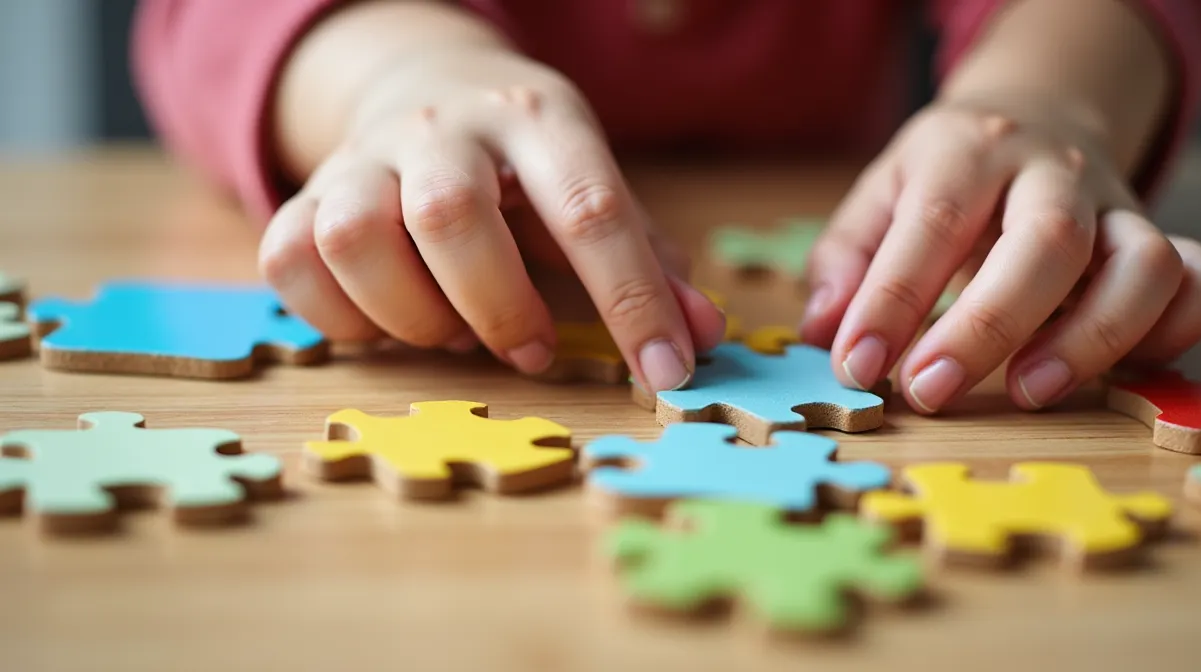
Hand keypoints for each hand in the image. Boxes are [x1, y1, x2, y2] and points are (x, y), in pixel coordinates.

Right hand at [257, 43, 722, 390]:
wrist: (423, 82)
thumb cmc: (527, 162)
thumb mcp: (596, 185)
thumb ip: (648, 260)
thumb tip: (702, 340)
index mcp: (538, 121)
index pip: (591, 209)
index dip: (632, 301)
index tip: (666, 373)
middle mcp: (444, 128)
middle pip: (448, 216)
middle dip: (495, 306)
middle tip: (529, 349)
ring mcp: (365, 157)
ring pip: (354, 237)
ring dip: (409, 315)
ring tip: (451, 332)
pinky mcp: (305, 193)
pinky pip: (291, 260)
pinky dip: (338, 316)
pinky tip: (386, 321)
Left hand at [801, 95, 1200, 412]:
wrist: (1031, 117)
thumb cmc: (942, 178)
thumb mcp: (880, 194)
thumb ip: (846, 258)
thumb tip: (823, 329)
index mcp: (967, 151)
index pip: (932, 225)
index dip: (891, 303)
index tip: (857, 368)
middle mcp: (1051, 173)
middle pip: (1048, 242)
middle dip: (988, 326)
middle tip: (930, 391)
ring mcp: (1117, 206)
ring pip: (1144, 263)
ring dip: (1093, 338)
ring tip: (1029, 392)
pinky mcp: (1161, 239)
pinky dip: (1172, 331)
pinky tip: (1117, 370)